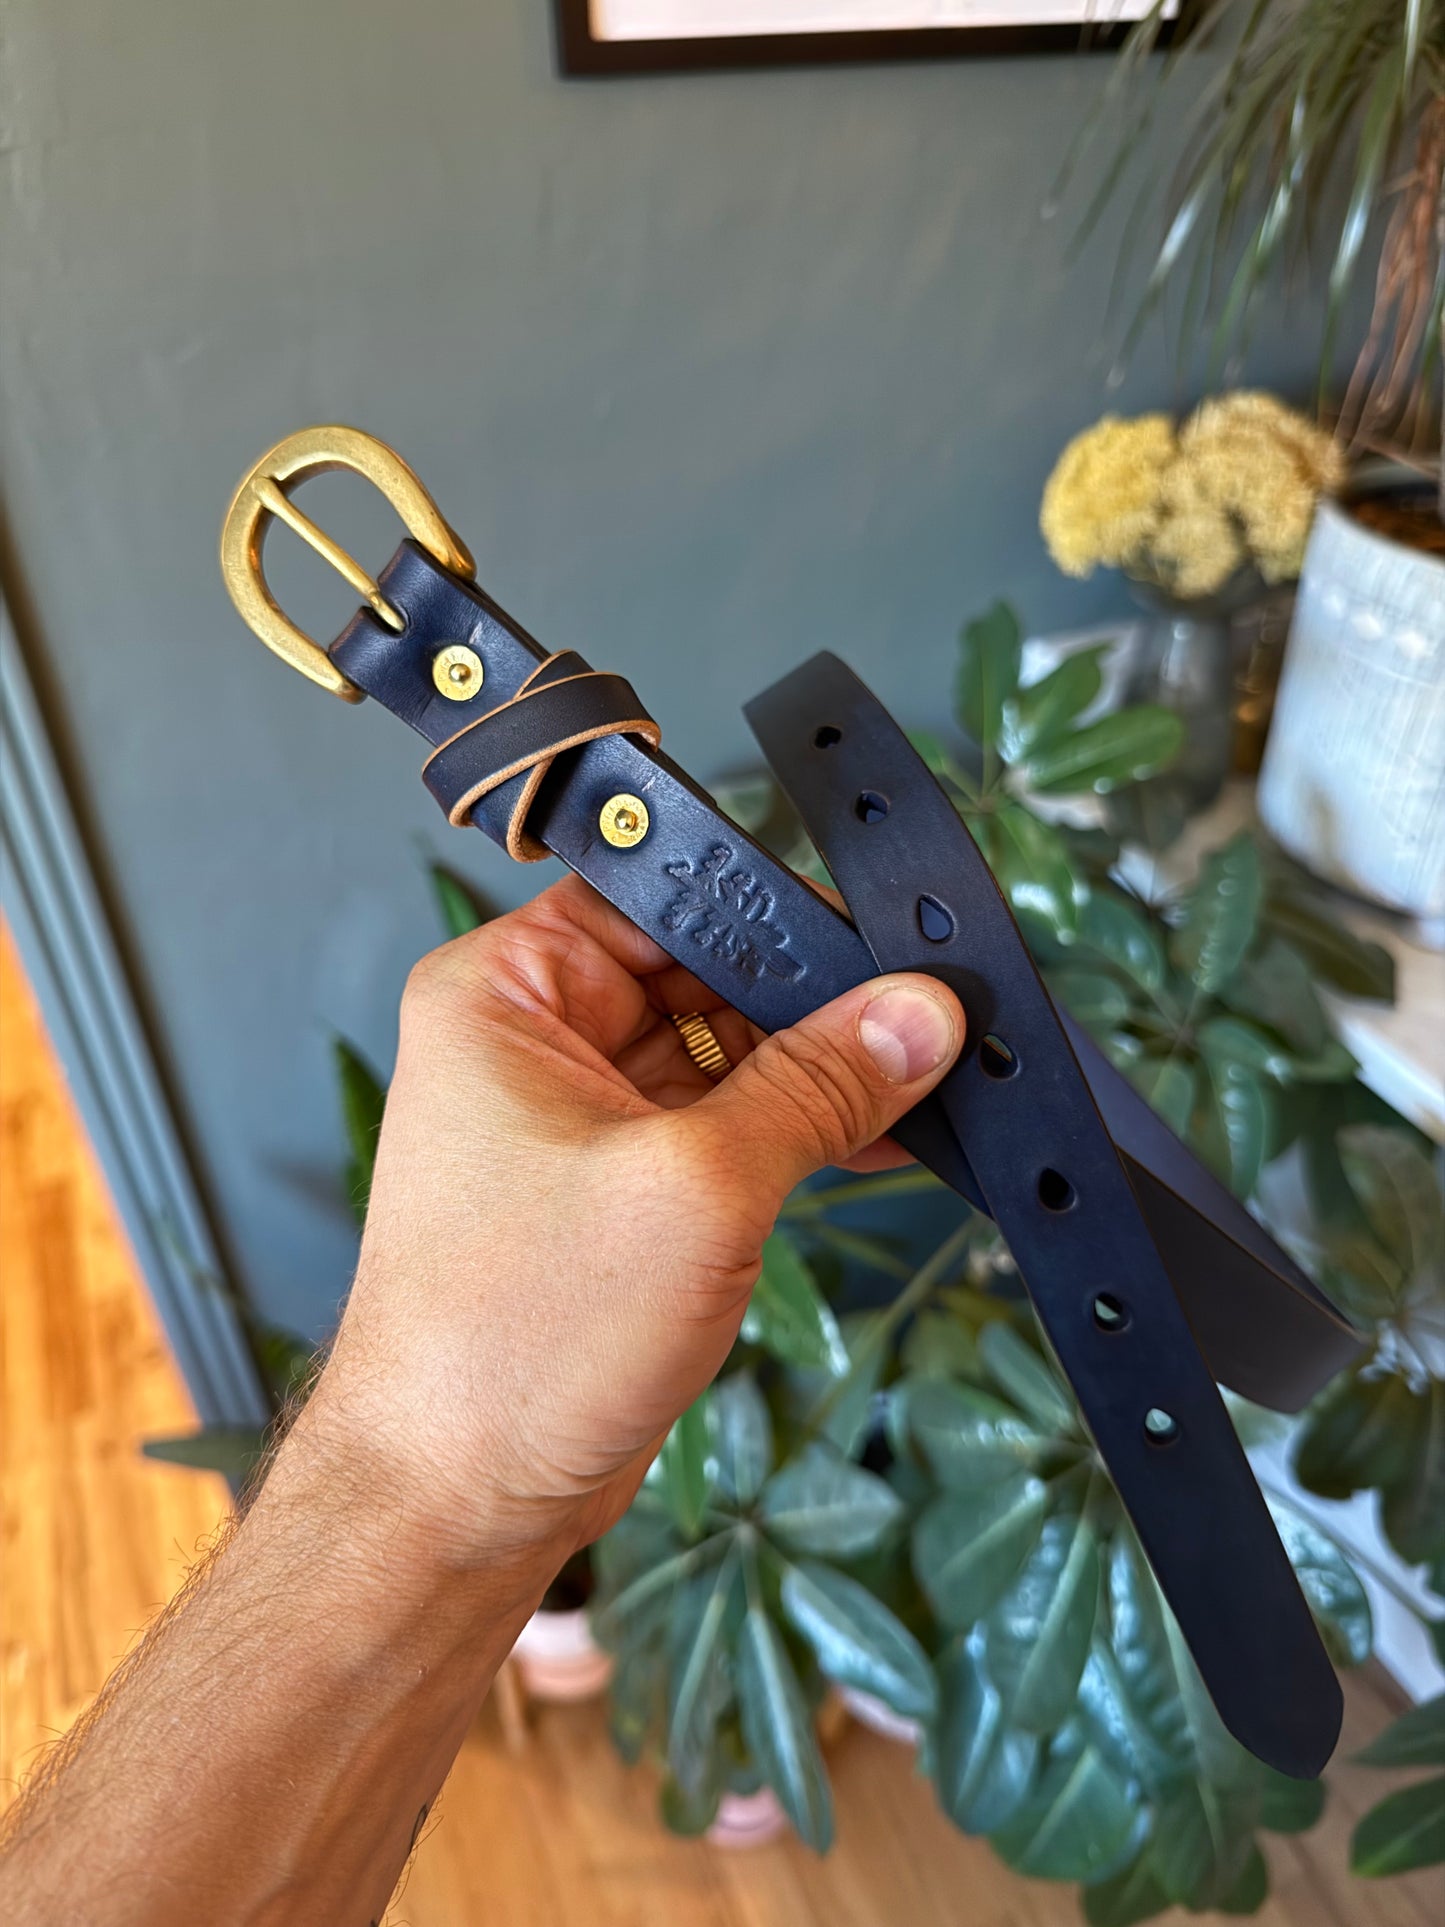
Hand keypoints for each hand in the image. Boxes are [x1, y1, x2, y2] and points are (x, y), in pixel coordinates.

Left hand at [297, 874, 963, 1582]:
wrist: (456, 1504)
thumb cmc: (514, 1343)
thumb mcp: (695, 1189)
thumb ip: (816, 1089)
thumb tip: (916, 1016)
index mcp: (504, 994)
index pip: (661, 898)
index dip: (773, 914)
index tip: (881, 943)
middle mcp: (534, 1041)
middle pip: (705, 976)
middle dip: (811, 1005)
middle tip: (925, 1024)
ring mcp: (579, 1120)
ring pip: (726, 1056)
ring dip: (816, 1078)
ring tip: (920, 1086)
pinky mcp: (619, 1191)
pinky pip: (725, 1129)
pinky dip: (797, 1135)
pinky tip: (880, 1140)